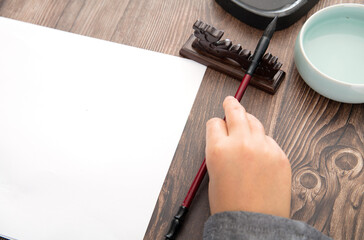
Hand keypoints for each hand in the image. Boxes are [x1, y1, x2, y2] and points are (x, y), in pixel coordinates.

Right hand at [205, 96, 290, 217]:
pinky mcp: (280, 155)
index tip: (218, 125)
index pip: (215, 122)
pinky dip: (263, 142)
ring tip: (246, 125)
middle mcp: (241, 143)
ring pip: (255, 121)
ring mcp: (263, 147)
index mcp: (218, 149)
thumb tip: (224, 137)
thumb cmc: (230, 205)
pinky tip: (260, 153)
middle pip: (236, 111)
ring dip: (249, 122)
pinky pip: (269, 139)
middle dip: (231, 105)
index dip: (215, 125)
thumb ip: (218, 151)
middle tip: (230, 101)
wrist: (254, 223)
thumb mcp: (213, 174)